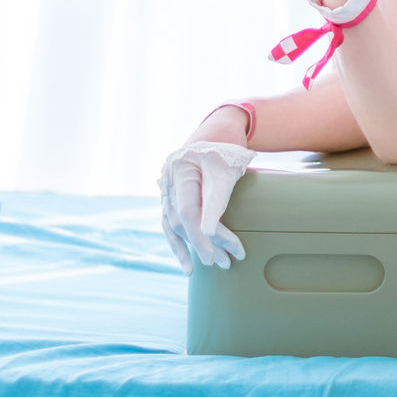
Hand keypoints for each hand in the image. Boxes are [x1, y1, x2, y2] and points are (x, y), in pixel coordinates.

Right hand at [159, 139, 254, 269]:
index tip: (217, 254)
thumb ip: (217, 199)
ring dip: (189, 247)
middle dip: (203, 244)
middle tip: (226, 262)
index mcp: (179, 168)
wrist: (222, 127)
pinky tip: (186, 258)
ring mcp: (167, 186)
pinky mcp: (173, 193)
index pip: (187, 211)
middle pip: (181, 220)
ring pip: (172, 224)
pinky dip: (179, 240)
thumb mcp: (228, 170)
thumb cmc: (228, 147)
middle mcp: (167, 179)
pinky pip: (172, 221)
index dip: (201, 236)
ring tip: (202, 268)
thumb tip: (208, 234)